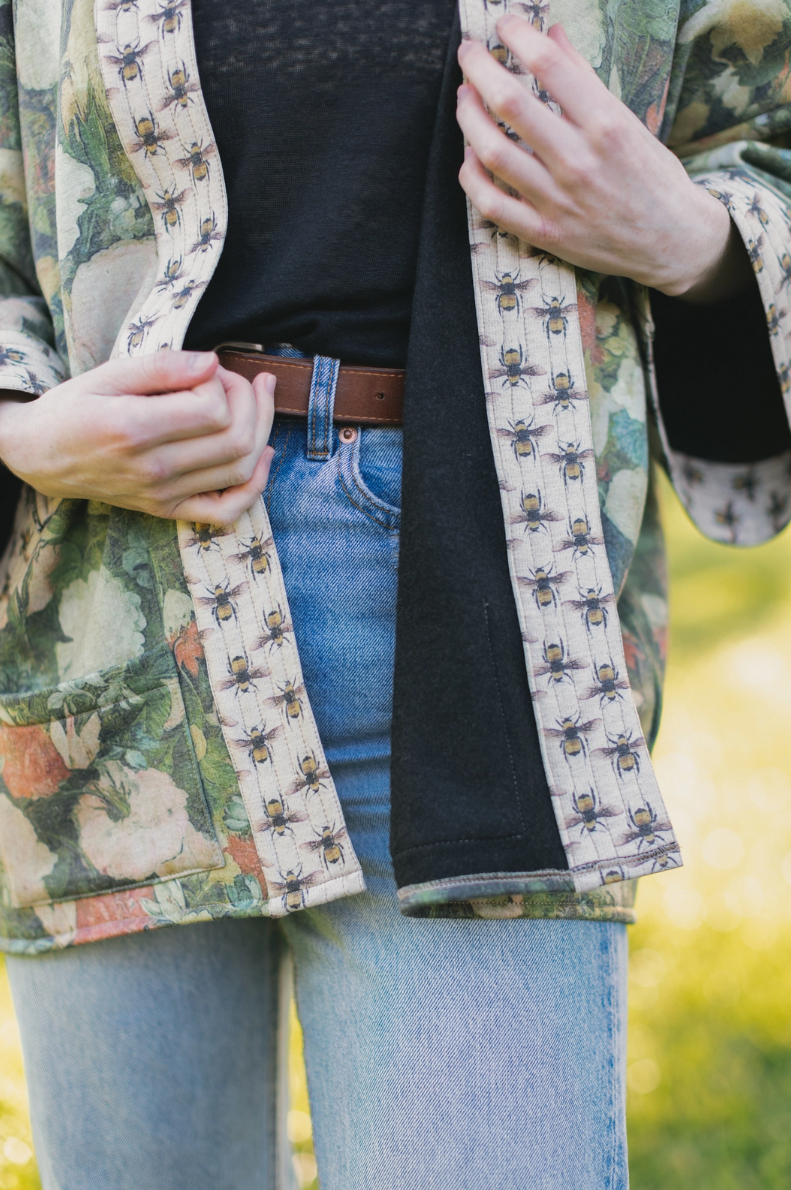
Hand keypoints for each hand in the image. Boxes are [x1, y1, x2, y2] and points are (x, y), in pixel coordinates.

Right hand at [0, 351, 274, 525]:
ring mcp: (163, 494)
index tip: (207, 369)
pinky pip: (226, 511)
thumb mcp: (109, 373)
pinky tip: (262, 453)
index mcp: (134, 429)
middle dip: (251, 401)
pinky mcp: (168, 509)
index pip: (213, 409)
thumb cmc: (76, 407)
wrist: (43, 455)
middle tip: (239, 380)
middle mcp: (153, 469)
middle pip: (237, 440)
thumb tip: (213, 363)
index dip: (222, 382)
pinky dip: (255, 486)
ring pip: (241, 470)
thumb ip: (163, 366)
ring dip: (261, 430)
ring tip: (255, 401)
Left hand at [456, 18, 752, 302]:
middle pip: (510, 103)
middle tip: (469, 53)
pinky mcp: (544, 233)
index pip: (548, 65)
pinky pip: (491, 203)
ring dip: (468, 117)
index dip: (518, 35)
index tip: (505, 24)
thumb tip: (553, 36)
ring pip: (492, 152)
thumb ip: (586, 79)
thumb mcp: (628, 121)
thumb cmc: (652, 176)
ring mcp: (558, 200)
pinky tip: (470, 156)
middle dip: (479, 69)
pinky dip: (472, 176)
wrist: (672, 242)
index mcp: (605, 124)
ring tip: (464, 97)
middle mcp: (578, 161)